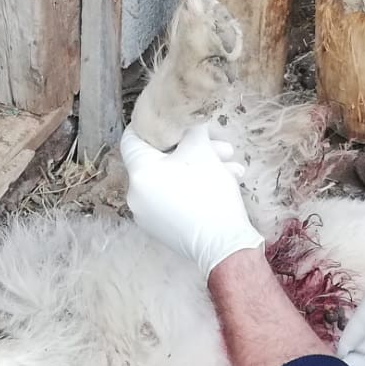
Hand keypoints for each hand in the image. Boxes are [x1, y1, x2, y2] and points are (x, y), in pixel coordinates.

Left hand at [119, 121, 263, 279]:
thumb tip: (187, 121)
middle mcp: (135, 194)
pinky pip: (173, 199)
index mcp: (139, 173)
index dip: (152, 125)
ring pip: (171, 180)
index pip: (132, 138)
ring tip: (232, 168)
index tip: (172, 120)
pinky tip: (223, 184)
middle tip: (223, 148)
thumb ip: (191, 130)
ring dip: (200, 169)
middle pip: (160, 160)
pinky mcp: (161, 228)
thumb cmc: (209, 193)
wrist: (224, 245)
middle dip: (193, 149)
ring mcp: (146, 214)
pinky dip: (192, 188)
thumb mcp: (202, 152)